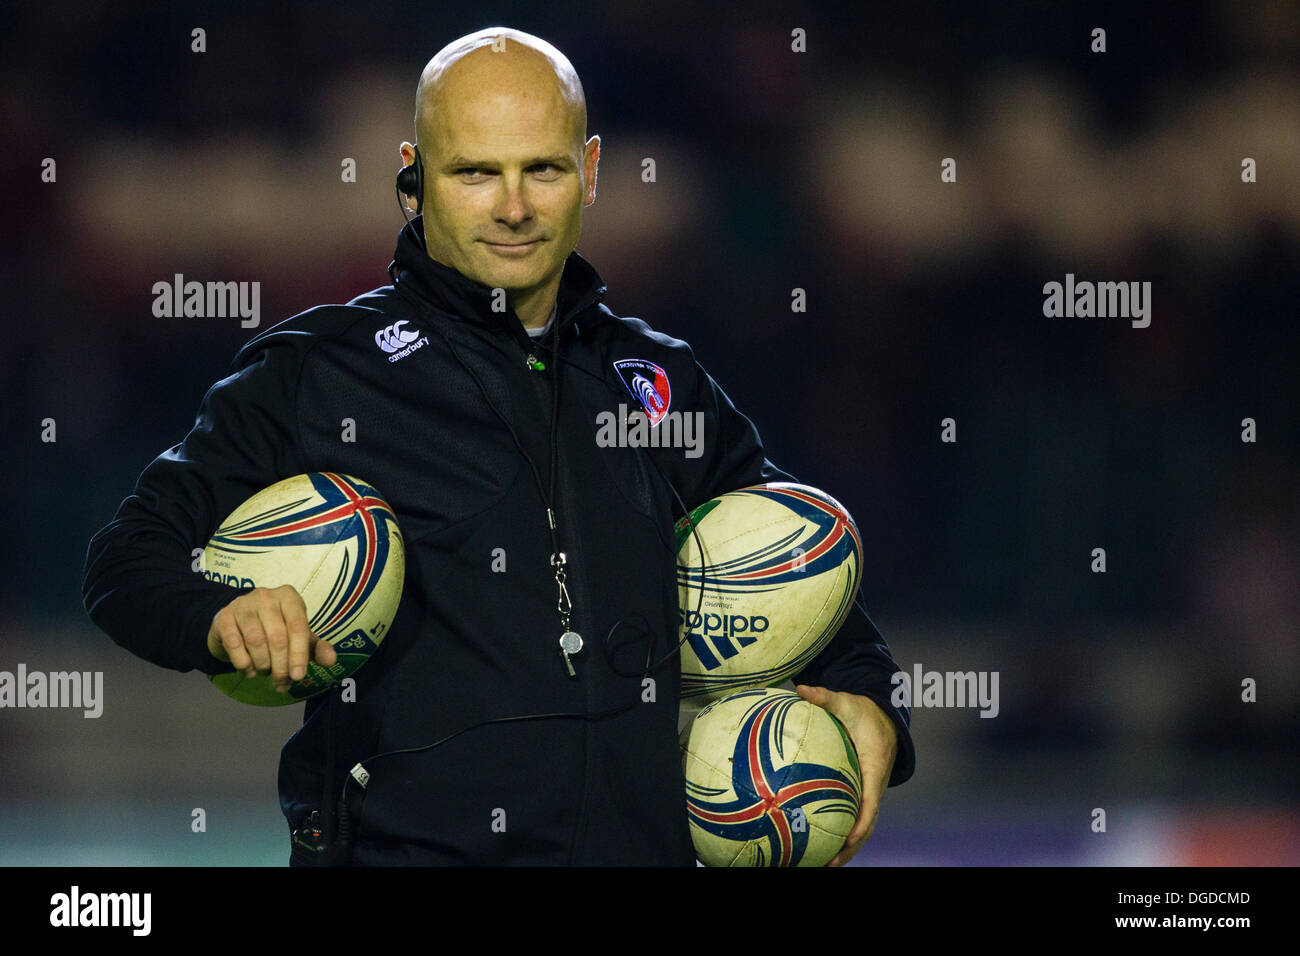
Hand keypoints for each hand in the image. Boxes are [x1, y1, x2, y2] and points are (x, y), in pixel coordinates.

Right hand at [206, 585, 336, 692]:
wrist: (237, 623)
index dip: (299, 654)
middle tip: (281, 682)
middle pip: (277, 638)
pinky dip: (243, 663)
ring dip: (262, 665)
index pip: (298, 627)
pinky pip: (235, 645)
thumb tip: (332, 659)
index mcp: (289, 597)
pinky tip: (249, 670)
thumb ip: (316, 648)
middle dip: (281, 666)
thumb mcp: (298, 636)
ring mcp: (243, 604)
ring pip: (256, 642)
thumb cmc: (275, 628)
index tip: (298, 676)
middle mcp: (266, 596)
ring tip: (265, 672)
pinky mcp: (224, 617)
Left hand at [795, 683, 897, 866]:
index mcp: (873, 769)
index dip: (861, 824)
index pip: (871, 803)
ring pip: (859, 827)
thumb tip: (800, 688)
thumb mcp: (847, 701)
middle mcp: (874, 787)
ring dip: (844, 847)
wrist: (884, 717)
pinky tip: (816, 842)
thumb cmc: (865, 712)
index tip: (848, 839)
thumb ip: (825, 697)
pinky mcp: (860, 793)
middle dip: (849, 848)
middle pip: (865, 826)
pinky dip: (838, 832)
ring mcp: (868, 793)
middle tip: (828, 864)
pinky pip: (851, 817)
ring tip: (821, 864)